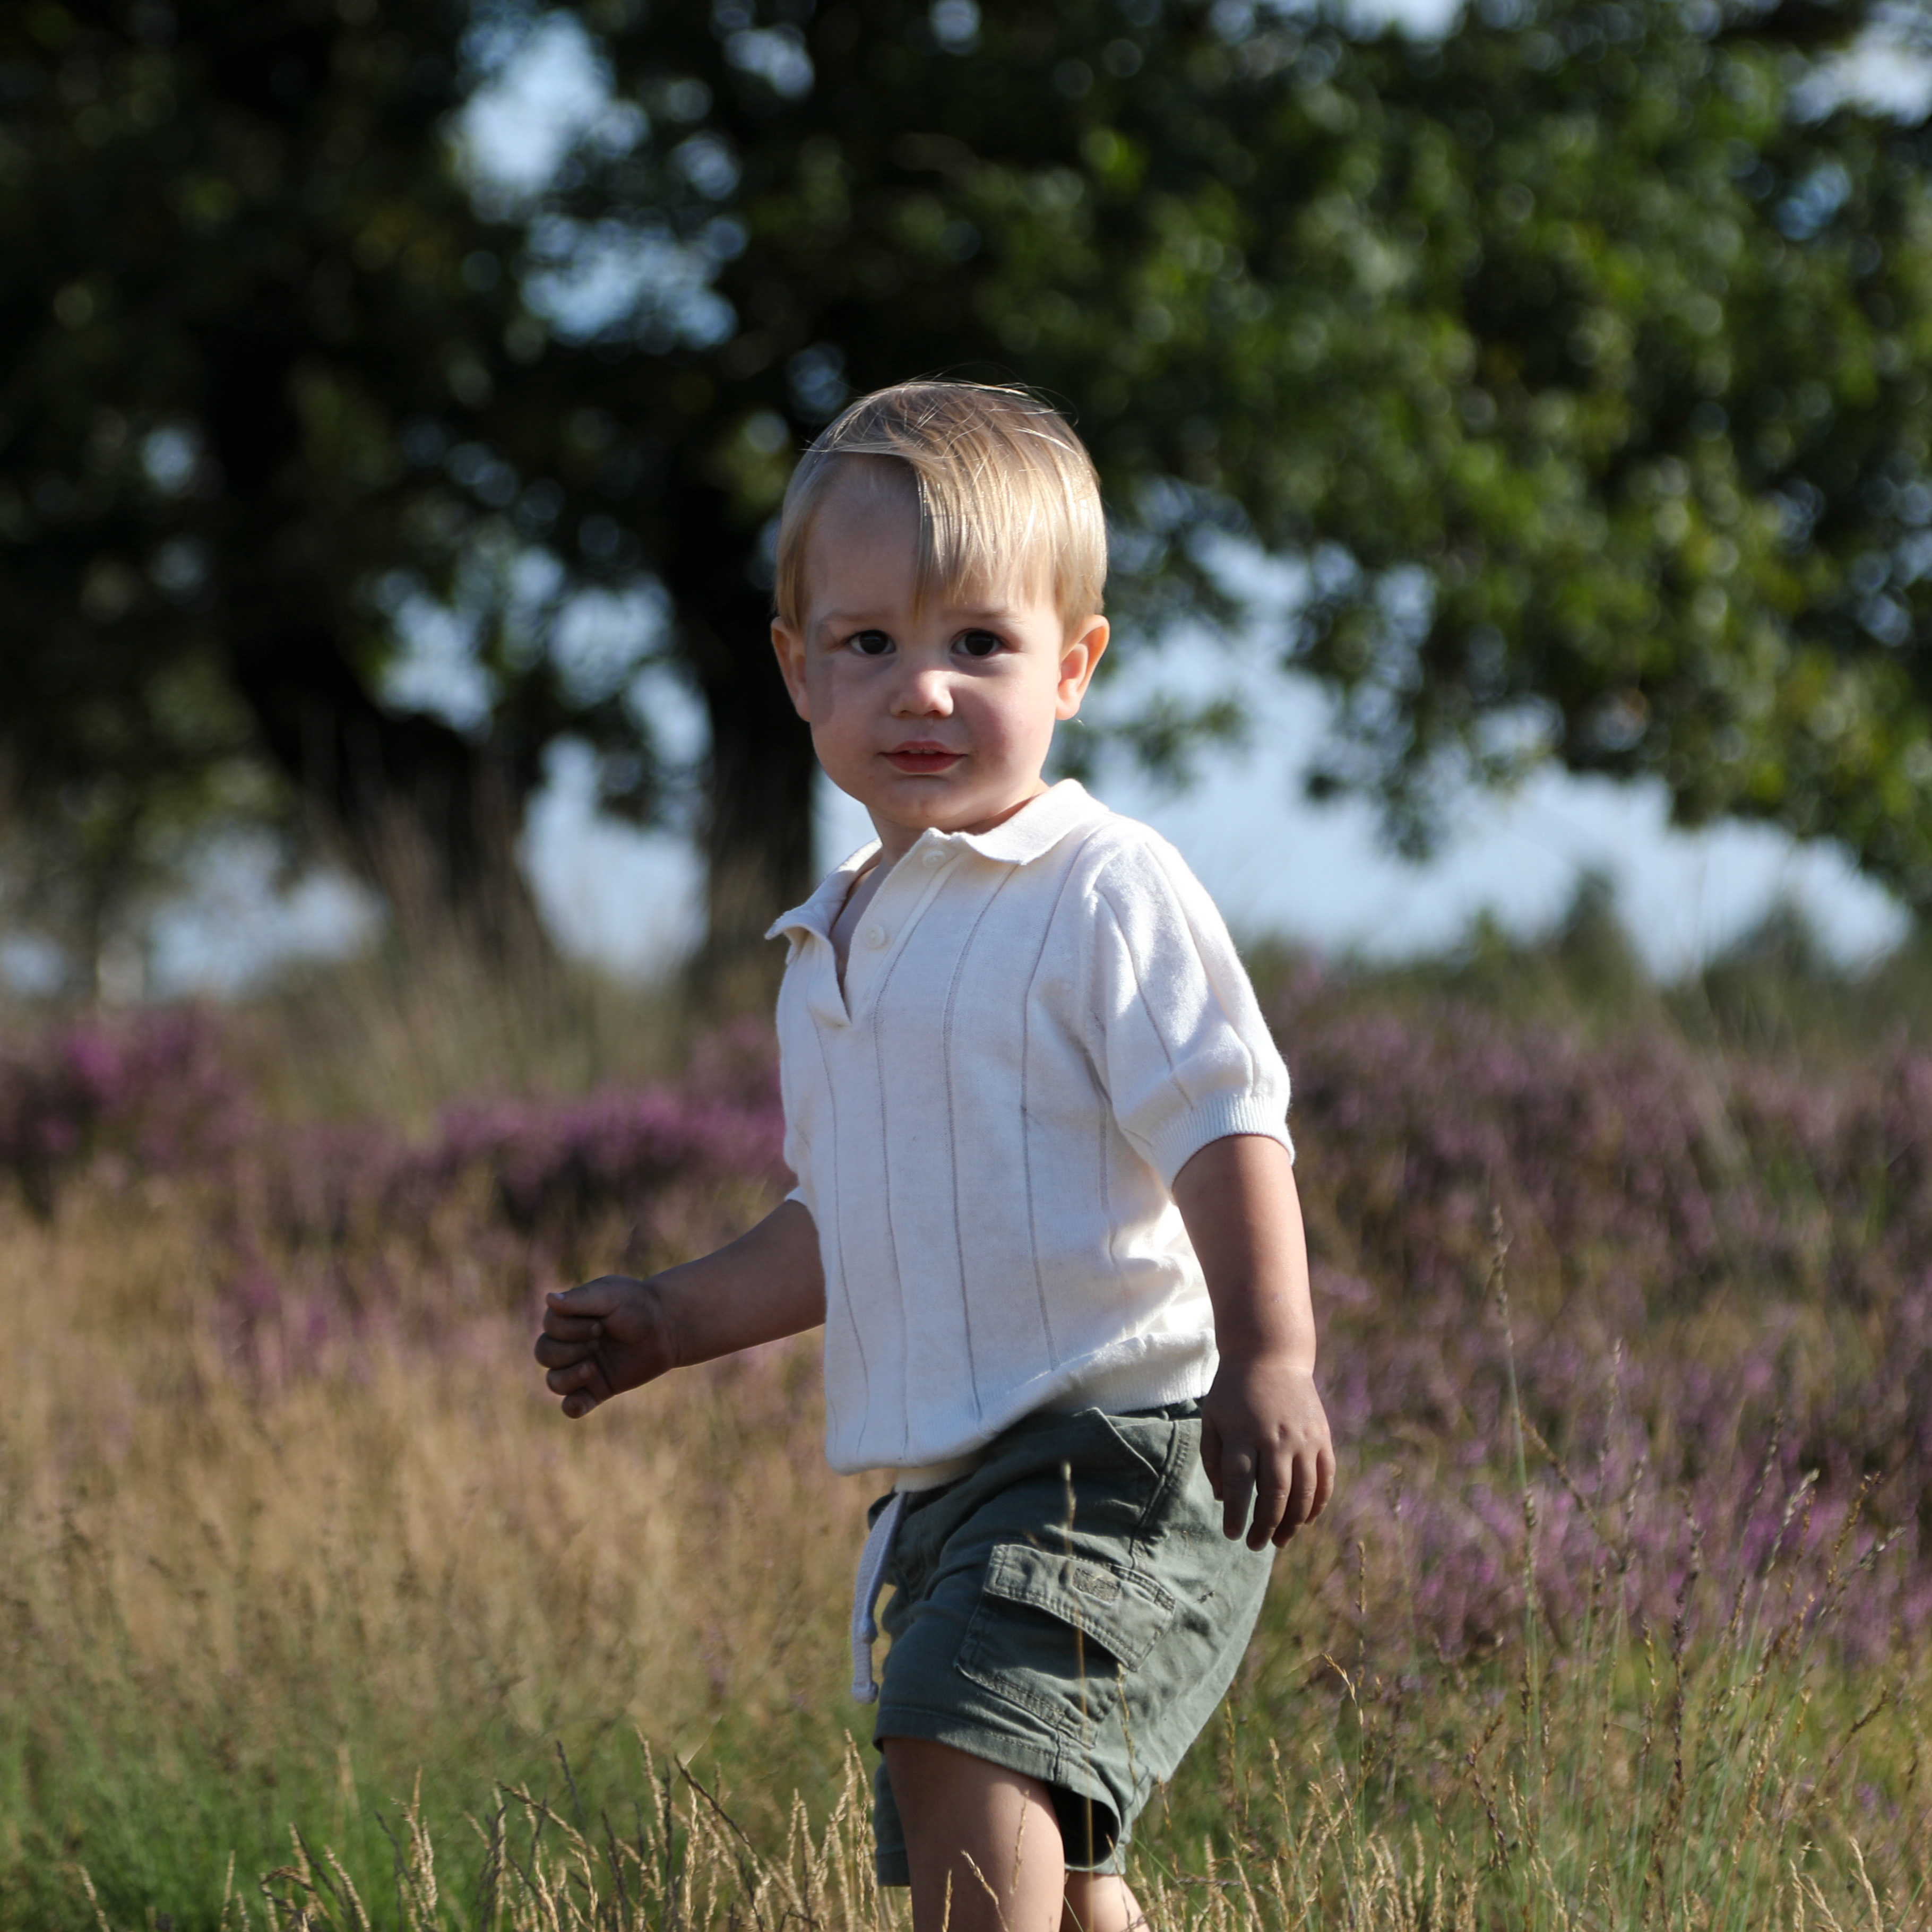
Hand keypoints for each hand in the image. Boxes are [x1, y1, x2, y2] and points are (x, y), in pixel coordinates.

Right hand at [533, 1274, 677, 1417]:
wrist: (667, 1326)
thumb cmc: (637, 1304)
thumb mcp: (610, 1294)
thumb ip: (580, 1299)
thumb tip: (549, 1299)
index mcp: (568, 1318)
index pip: (550, 1328)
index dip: (570, 1329)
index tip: (601, 1325)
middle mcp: (569, 1344)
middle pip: (544, 1354)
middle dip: (568, 1350)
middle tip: (598, 1342)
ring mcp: (581, 1368)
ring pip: (554, 1381)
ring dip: (568, 1378)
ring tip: (592, 1369)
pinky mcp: (597, 1390)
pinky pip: (573, 1405)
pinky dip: (572, 1407)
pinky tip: (578, 1404)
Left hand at [1200, 1352, 1335, 1549]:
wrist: (1270, 1355)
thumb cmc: (1233, 1392)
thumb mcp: (1212, 1418)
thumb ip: (1213, 1459)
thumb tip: (1225, 1499)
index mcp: (1243, 1433)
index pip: (1240, 1483)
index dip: (1237, 1513)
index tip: (1232, 1535)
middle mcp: (1275, 1437)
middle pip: (1274, 1493)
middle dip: (1265, 1525)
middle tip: (1256, 1544)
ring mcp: (1303, 1437)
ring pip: (1304, 1491)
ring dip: (1293, 1522)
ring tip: (1280, 1540)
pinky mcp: (1322, 1436)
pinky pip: (1325, 1477)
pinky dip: (1318, 1502)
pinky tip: (1307, 1519)